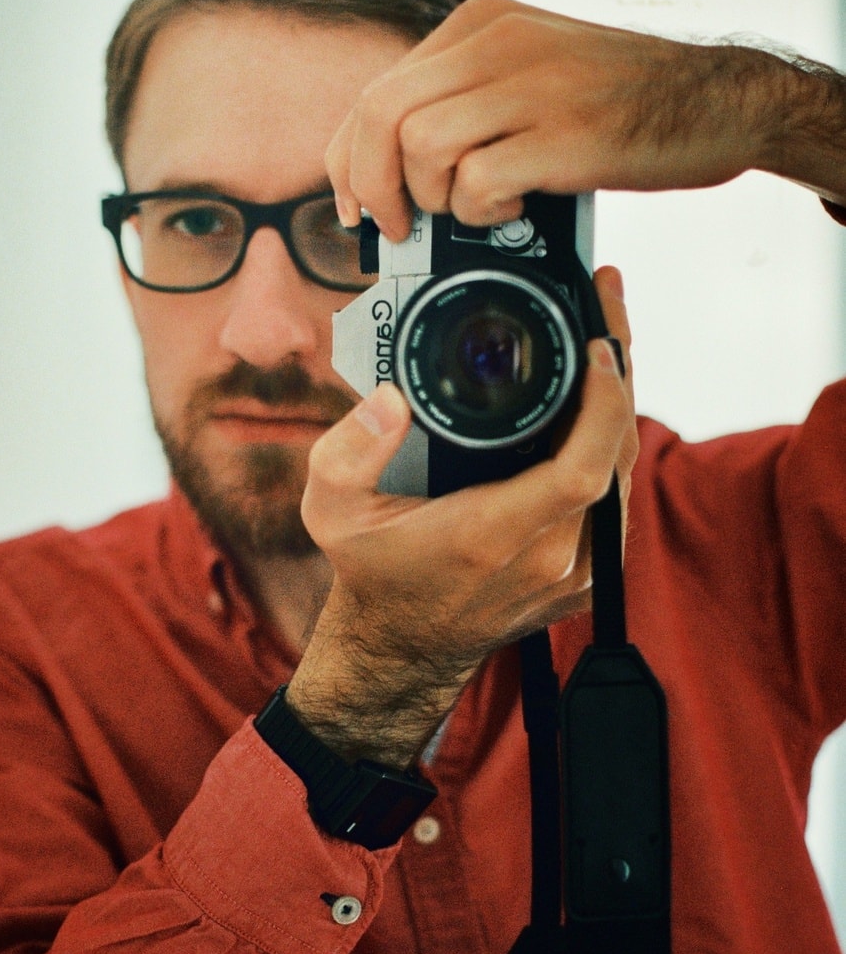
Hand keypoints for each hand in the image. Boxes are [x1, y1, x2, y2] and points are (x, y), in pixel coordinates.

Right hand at [288, 265, 636, 768]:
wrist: (400, 647)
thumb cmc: (372, 571)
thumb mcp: (332, 507)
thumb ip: (349, 449)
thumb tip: (389, 398)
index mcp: (490, 537)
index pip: (580, 470)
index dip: (604, 405)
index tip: (597, 347)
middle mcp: (545, 560)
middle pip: (615, 457)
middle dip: (619, 375)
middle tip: (604, 306)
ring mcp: (573, 574)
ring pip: (622, 475)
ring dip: (619, 406)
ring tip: (602, 340)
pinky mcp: (585, 578)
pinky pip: (613, 500)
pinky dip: (609, 446)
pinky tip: (595, 403)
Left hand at [327, 0, 845, 238]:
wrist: (723, 100)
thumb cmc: (625, 102)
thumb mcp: (534, 72)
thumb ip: (470, 101)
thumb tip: (399, 173)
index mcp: (482, 24)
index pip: (376, 91)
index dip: (349, 159)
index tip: (357, 208)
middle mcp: (498, 43)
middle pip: (381, 115)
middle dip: (372, 187)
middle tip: (398, 229)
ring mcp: (531, 85)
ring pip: (420, 147)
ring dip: (436, 199)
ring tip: (478, 208)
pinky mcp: (563, 134)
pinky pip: (477, 182)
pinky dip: (483, 213)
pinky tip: (517, 209)